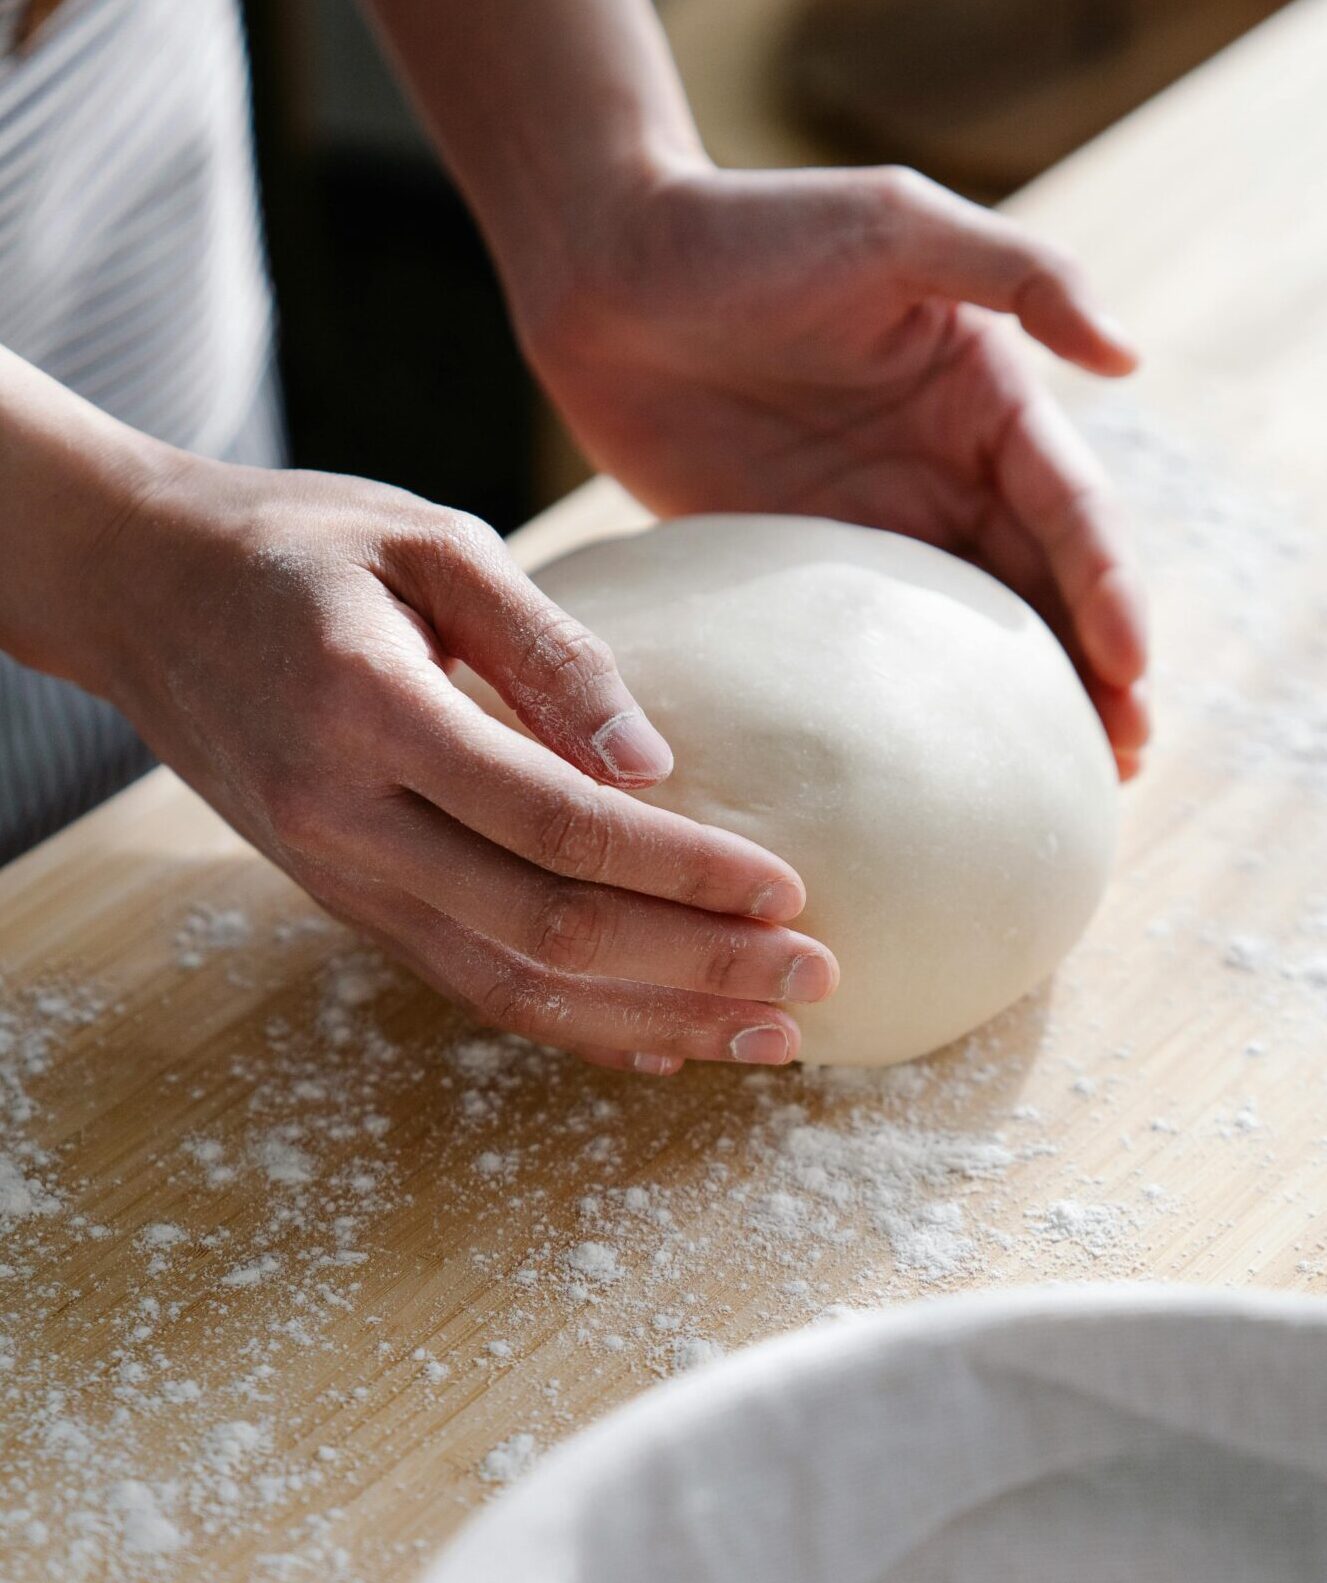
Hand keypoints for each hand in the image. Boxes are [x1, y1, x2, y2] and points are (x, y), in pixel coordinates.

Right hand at [89, 456, 838, 1074]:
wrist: (142, 591)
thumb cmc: (298, 546)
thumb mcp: (429, 544)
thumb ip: (547, 650)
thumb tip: (653, 763)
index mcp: (371, 713)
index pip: (558, 825)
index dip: (682, 870)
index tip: (788, 890)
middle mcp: (346, 820)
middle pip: (546, 931)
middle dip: (693, 967)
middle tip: (814, 980)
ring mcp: (338, 875)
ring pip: (510, 983)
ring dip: (648, 1019)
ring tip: (765, 1034)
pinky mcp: (345, 897)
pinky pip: (467, 981)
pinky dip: (570, 1023)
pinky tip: (656, 1040)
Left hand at [517, 161, 1149, 777]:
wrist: (608, 277)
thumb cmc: (748, 230)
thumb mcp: (893, 227)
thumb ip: (1015, 273)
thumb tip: (1130, 357)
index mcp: (984, 399)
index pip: (1069, 512)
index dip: (1107, 591)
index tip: (1128, 672)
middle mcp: (941, 471)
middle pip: (1038, 587)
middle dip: (1089, 671)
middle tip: (1116, 760)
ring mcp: (868, 525)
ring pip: (966, 632)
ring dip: (1016, 703)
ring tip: (1059, 782)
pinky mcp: (795, 564)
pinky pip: (864, 644)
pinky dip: (910, 702)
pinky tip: (926, 762)